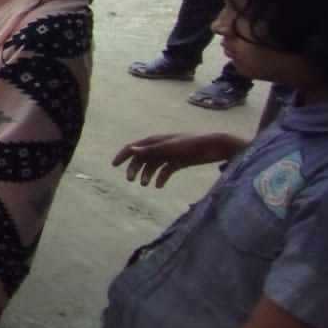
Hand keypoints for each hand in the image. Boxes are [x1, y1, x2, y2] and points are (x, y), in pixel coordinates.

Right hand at [112, 132, 240, 188]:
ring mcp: (169, 155)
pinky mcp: (178, 162)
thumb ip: (151, 149)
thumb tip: (131, 149)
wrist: (214, 147)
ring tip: (146, 185)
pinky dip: (161, 178)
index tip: (114, 166)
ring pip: (152, 166)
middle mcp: (160, 147)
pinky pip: (165, 171)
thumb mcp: (170, 148)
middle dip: (134, 169)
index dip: (123, 155)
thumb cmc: (191, 144)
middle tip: (132, 181)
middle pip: (141, 158)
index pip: (133, 147)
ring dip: (147, 175)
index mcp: (155, 141)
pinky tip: (159, 186)